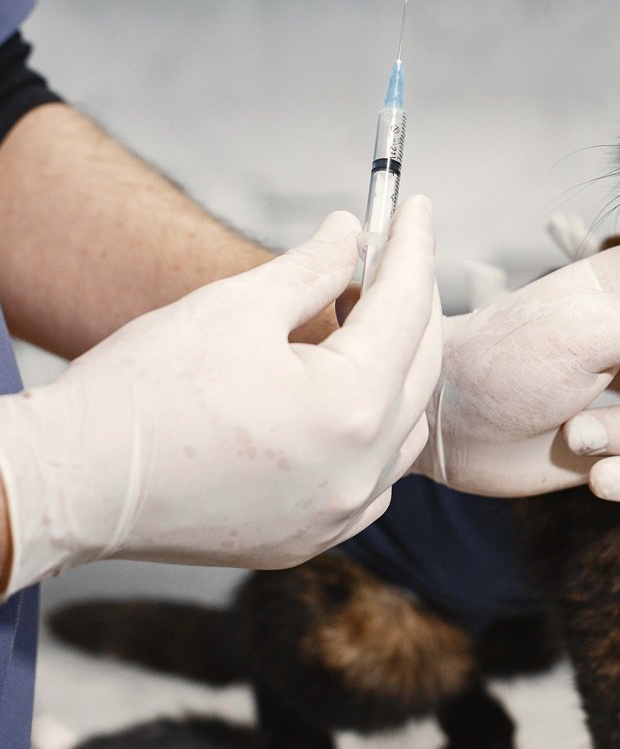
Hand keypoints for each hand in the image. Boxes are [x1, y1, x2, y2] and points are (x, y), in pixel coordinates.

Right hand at [0, 199, 441, 594]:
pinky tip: (349, 402)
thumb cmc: (142, 392)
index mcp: (349, 406)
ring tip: (370, 322)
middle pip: (418, 368)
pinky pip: (375, 479)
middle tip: (398, 256)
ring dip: (398, 370)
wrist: (73, 484)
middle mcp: (360, 469)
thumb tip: (352, 231)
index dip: (412, 249)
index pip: (406, 309)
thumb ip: (314, 266)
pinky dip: (375, 435)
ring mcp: (338, 513)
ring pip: (404, 428)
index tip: (417, 209)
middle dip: (412, 304)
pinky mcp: (313, 538)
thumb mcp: (236, 306)